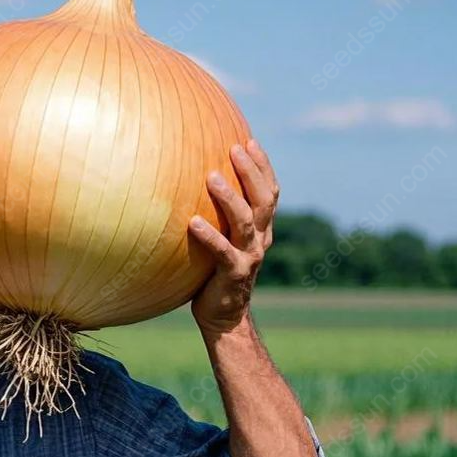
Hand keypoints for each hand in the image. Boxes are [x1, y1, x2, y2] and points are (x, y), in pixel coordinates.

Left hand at [187, 139, 278, 334]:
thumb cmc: (213, 272)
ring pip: (245, 221)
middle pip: (264, 199)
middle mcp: (260, 239)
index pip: (269, 192)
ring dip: (229, 197)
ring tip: (210, 177)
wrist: (224, 316)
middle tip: (234, 148)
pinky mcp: (234, 274)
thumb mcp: (221, 239)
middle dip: (251, 171)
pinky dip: (209, 235)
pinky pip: (222, 251)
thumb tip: (187, 183)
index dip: (262, 166)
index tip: (248, 140)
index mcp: (261, 229)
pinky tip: (192, 221)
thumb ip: (215, 216)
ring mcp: (250, 256)